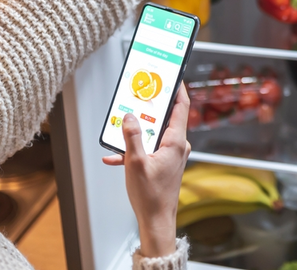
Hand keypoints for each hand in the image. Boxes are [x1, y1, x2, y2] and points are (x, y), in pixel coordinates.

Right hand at [102, 85, 191, 256]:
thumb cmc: (151, 196)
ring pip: (153, 134)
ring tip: (120, 128)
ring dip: (136, 132)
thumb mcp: (136, 163)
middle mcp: (177, 145)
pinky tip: (115, 156)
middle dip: (149, 108)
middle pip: (165, 118)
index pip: (181, 107)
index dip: (177, 88)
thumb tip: (129, 116)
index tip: (172, 75)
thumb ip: (132, 137)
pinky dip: (133, 150)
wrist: (156, 221)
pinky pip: (149, 149)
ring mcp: (172, 154)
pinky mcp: (164, 163)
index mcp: (176, 142)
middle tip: (137, 96)